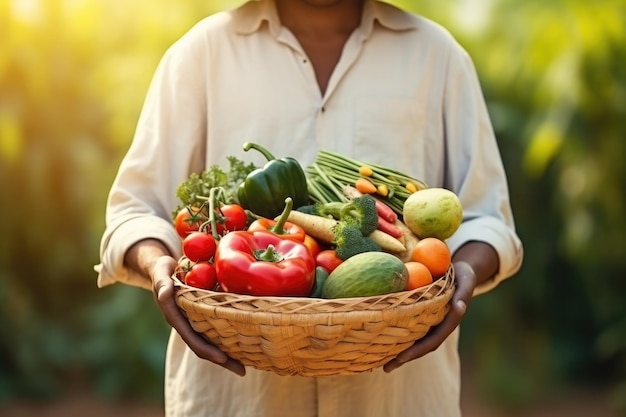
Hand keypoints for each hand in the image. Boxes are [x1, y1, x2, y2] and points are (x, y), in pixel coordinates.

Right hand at [151, 256, 245, 375]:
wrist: (163, 271)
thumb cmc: (163, 270)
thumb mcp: (161, 273)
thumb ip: (162, 283)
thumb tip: (165, 295)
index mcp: (175, 317)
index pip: (191, 337)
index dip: (206, 349)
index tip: (222, 358)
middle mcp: (184, 324)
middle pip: (202, 347)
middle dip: (222, 360)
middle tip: (242, 371)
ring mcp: (192, 324)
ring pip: (210, 344)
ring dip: (227, 357)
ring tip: (245, 367)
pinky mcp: (200, 320)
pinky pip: (214, 334)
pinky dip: (227, 343)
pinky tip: (244, 347)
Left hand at [383, 261, 475, 372]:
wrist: (463, 272)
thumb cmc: (463, 275)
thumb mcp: (466, 281)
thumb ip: (463, 294)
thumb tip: (459, 308)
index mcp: (450, 321)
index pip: (433, 340)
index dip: (418, 350)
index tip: (402, 358)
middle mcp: (440, 326)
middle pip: (422, 346)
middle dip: (405, 358)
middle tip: (386, 368)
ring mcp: (433, 323)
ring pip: (416, 341)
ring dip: (400, 353)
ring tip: (381, 362)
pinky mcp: (425, 317)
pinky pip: (412, 330)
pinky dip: (400, 338)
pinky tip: (383, 341)